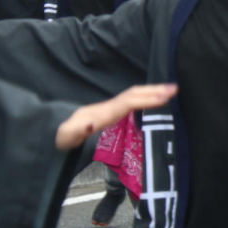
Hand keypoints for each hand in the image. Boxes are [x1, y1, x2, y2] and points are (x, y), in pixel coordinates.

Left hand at [56, 84, 176, 149]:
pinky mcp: (109, 112)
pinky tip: (154, 99)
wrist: (52, 134)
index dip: (146, 99)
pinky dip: (145, 97)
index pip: (127, 103)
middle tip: (175, 88)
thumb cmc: (61, 138)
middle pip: (133, 94)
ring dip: (151, 91)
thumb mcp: (65, 137)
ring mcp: (108, 108)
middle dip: (154, 90)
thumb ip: (76, 131)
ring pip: (133, 95)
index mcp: (101, 113)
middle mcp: (107, 107)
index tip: (165, 98)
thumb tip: (90, 123)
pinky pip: (131, 101)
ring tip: (171, 90)